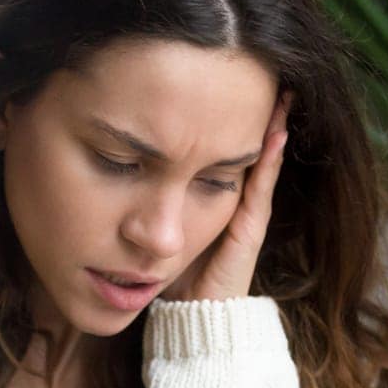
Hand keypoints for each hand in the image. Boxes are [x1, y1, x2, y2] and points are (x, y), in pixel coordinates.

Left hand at [159, 89, 293, 302]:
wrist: (191, 316)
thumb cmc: (170, 274)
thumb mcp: (155, 222)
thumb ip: (143, 198)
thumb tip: (108, 163)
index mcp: (209, 195)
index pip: (218, 147)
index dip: (220, 116)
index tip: (219, 79)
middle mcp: (233, 200)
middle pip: (244, 145)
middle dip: (251, 110)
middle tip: (260, 71)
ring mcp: (246, 212)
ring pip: (260, 159)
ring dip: (270, 126)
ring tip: (279, 91)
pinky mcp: (249, 228)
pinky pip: (261, 186)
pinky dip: (270, 158)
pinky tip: (275, 132)